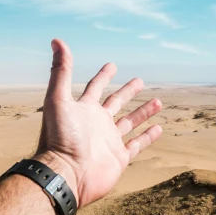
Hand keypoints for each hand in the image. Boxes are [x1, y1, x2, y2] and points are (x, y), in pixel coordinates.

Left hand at [34, 39, 162, 206]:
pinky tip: (159, 128)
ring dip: (143, 113)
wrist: (66, 175)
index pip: (95, 87)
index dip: (103, 75)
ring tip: (158, 102)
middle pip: (116, 103)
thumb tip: (56, 40)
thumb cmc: (60, 138)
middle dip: (128, 92)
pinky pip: (137, 145)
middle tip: (140, 81)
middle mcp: (97, 124)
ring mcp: (109, 142)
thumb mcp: (58, 99)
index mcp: (84, 110)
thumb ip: (61, 71)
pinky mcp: (119, 158)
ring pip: (130, 123)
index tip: (113, 65)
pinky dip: (148, 136)